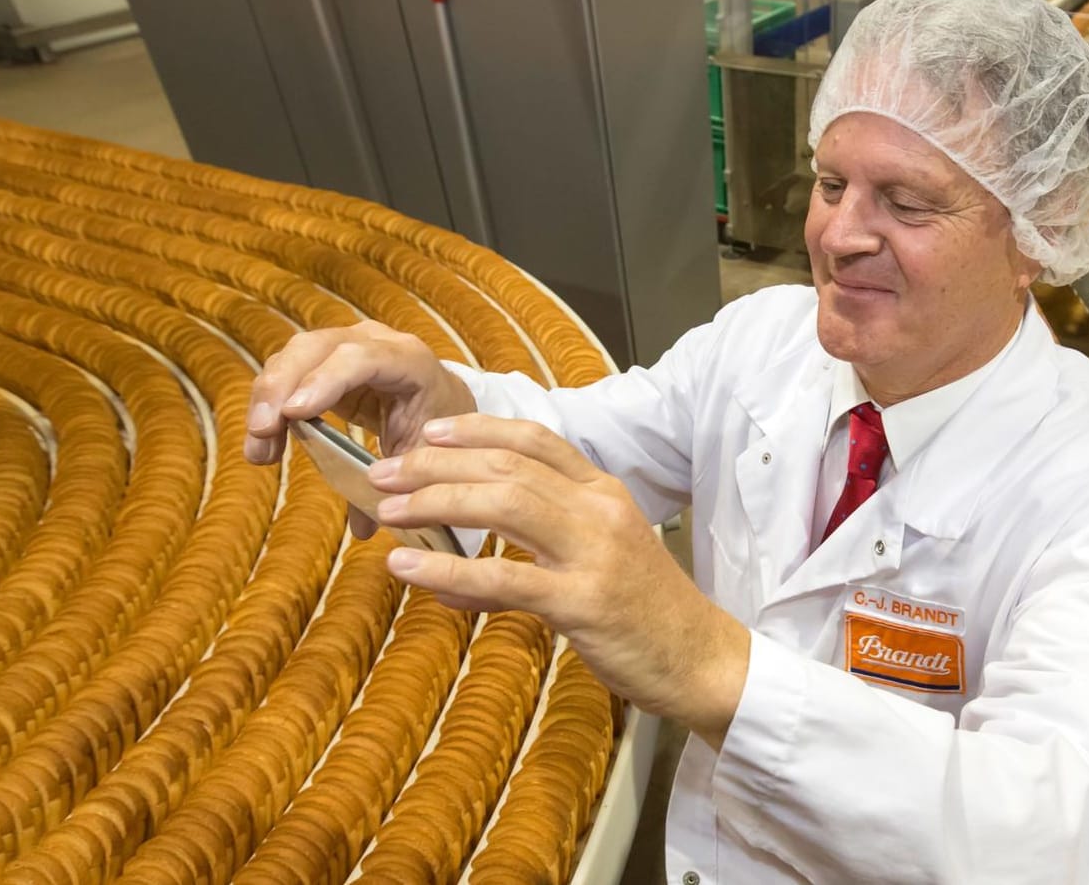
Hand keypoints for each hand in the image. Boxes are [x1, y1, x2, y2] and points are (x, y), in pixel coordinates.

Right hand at [245, 322, 475, 534]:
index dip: (326, 381)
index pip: (363, 360)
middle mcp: (375, 340)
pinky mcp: (324, 356)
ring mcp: (346, 342)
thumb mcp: (425, 455)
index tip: (294, 413)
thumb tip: (364, 529)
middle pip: (316, 349)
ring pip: (294, 356)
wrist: (442, 400)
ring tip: (259, 450)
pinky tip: (264, 440)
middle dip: (281, 388)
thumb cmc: (438, 429)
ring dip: (268, 400)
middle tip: (260, 433)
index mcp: (410, 361)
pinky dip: (271, 403)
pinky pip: (288, 370)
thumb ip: (396, 486)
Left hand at [369, 414, 749, 748]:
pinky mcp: (583, 602)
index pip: (535, 439)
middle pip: (508, 467)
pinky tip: (410, 567)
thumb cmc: (649, 614)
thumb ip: (535, 555)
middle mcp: (599, 511)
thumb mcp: (600, 563)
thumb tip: (456, 575)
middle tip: (386, 471)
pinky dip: (449, 568)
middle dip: (437, 464)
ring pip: (504, 505)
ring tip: (388, 509)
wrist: (703, 660)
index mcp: (605, 492)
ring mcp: (594, 553)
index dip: (477, 429)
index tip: (430, 431)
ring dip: (436, 501)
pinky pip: (505, 577)